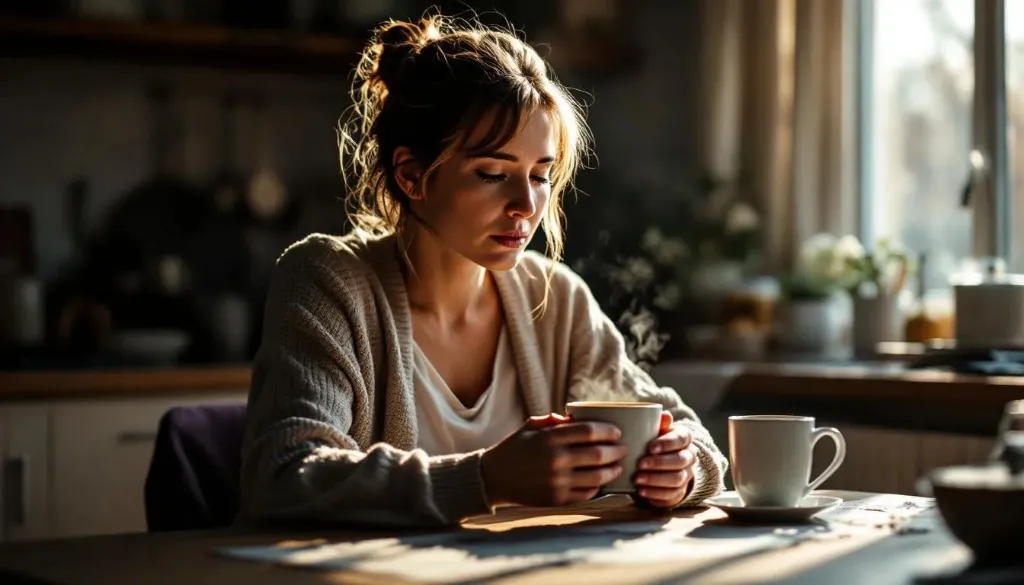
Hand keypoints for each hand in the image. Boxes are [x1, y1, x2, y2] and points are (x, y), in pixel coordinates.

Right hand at [481, 414, 627, 506]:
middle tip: (623, 449)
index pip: (589, 432)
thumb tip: (577, 417)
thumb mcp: (530, 427)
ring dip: (612, 471)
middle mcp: (556, 460)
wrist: (493, 478)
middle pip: (598, 454)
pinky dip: (597, 487)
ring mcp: (557, 482)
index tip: (616, 431)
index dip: (608, 431)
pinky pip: (586, 494)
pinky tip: (601, 482)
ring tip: (617, 466)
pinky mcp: (557, 499)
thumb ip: (554, 421)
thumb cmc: (514, 448)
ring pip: (597, 477)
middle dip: (616, 451)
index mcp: (550, 438)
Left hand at [634, 411, 696, 508]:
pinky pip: (672, 495)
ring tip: (638, 479)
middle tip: (640, 464)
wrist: (663, 463)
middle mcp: (689, 457)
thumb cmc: (656, 442)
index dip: (666, 443)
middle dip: (659, 463)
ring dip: (656, 480)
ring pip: (677, 479)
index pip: (681, 439)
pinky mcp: (680, 492)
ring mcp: (686, 475)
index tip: (650, 447)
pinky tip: (642, 492)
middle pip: (680, 461)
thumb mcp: (656, 431)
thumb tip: (665, 415)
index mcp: (684, 438)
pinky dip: (656, 494)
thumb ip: (659, 424)